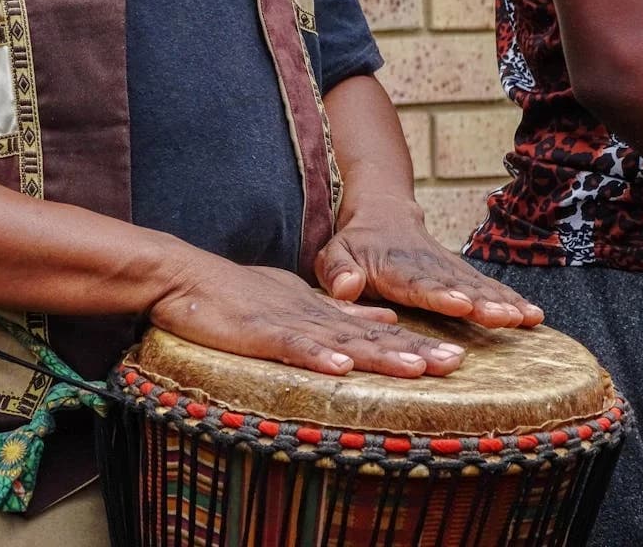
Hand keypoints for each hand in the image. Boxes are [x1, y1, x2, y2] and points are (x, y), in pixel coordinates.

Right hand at [149, 258, 465, 377]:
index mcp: (323, 312)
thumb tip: (384, 317)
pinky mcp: (258, 331)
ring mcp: (288, 322)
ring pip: (341, 340)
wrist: (187, 276)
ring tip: (420, 367)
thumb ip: (339, 312)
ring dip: (380, 353)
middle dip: (414, 351)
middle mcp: (314, 316)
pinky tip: (342, 366)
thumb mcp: (297, 300)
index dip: (414, 344)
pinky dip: (316, 356)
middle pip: (371, 336)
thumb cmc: (238, 294)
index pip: (376, 330)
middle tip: (456, 363)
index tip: (453, 359)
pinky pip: (290, 345)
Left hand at [314, 196, 543, 327]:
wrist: (383, 213)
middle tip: (508, 318)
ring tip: (528, 319)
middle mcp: (427, 267)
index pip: (418, 282)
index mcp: (394, 268)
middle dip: (483, 303)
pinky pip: (487, 285)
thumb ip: (335, 271)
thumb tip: (345, 288)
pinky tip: (533, 315)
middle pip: (458, 285)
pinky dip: (510, 298)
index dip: (440, 294)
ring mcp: (447, 268)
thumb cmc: (354, 243)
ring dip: (503, 302)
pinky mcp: (460, 272)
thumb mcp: (332, 254)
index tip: (461, 305)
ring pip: (478, 285)